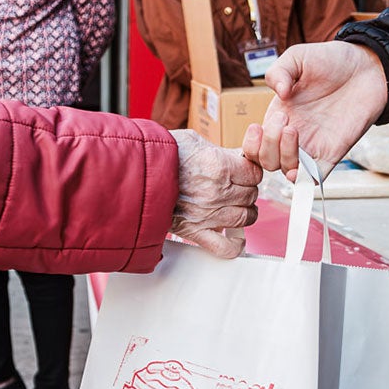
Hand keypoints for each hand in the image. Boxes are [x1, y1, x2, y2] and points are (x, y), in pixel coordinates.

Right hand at [170, 129, 261, 258]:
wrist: (134, 171)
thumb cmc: (161, 154)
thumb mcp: (196, 142)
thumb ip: (222, 152)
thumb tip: (239, 157)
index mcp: (219, 167)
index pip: (254, 174)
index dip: (250, 171)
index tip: (244, 170)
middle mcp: (217, 192)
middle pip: (251, 195)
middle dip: (246, 188)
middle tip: (235, 185)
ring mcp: (207, 214)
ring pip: (245, 218)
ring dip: (244, 211)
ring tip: (236, 205)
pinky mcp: (194, 231)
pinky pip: (225, 247)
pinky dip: (235, 245)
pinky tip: (235, 236)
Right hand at [243, 41, 387, 176]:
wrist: (366, 66)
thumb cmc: (332, 60)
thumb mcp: (297, 57)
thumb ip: (278, 71)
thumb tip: (278, 93)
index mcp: (279, 116)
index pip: (255, 146)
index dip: (252, 143)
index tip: (258, 125)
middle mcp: (294, 135)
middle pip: (268, 161)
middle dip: (269, 146)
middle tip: (285, 120)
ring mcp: (313, 145)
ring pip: (288, 171)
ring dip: (284, 157)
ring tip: (293, 130)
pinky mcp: (334, 152)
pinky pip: (316, 178)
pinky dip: (305, 180)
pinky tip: (300, 169)